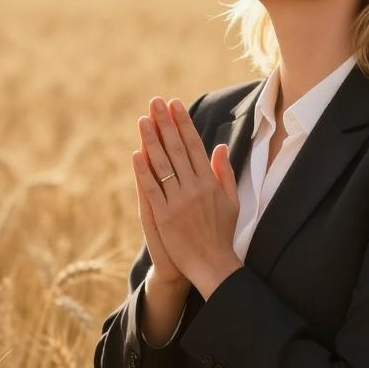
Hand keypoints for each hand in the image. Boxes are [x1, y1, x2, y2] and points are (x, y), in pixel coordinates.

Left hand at [131, 96, 241, 295]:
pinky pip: (152, 189)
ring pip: (162, 165)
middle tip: (156, 102)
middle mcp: (195, 188)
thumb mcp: (232, 201)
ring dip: (152, 140)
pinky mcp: (164, 216)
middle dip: (165, 123)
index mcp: (210, 183)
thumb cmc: (222, 233)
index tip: (175, 105)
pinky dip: (144, 171)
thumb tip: (220, 147)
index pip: (194, 146)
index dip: (183, 124)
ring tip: (143, 120)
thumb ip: (225, 173)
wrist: (213, 265)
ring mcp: (178, 202)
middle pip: (177, 149)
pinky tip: (137, 154)